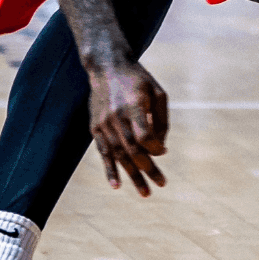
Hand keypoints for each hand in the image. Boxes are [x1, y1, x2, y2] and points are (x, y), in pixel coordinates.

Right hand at [86, 57, 168, 195]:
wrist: (107, 68)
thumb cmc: (138, 81)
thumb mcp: (158, 93)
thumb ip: (161, 121)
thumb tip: (161, 148)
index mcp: (134, 105)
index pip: (145, 136)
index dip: (155, 148)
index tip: (163, 152)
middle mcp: (117, 116)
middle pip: (132, 150)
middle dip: (147, 169)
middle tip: (161, 184)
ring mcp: (104, 123)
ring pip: (118, 155)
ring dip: (132, 175)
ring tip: (145, 192)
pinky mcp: (95, 127)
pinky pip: (103, 153)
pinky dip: (110, 169)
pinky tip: (117, 185)